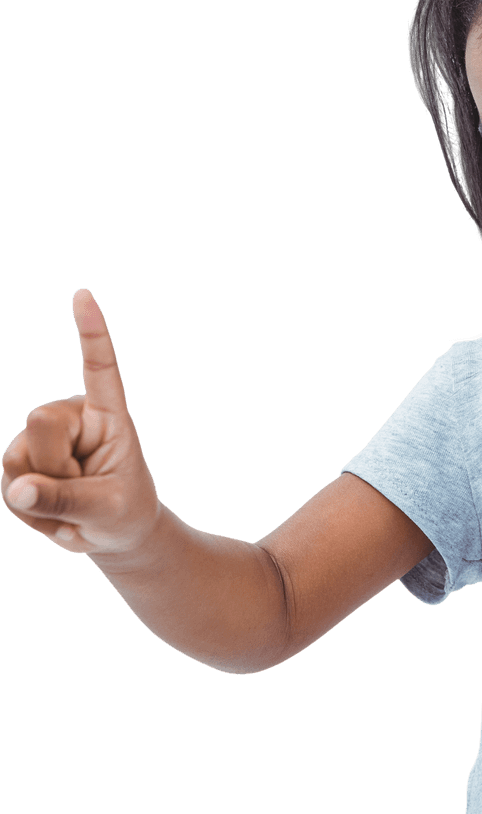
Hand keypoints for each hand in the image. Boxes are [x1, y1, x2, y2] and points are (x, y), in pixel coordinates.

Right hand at [1, 289, 161, 555]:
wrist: (111, 534)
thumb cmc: (123, 512)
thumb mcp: (107, 511)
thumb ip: (66, 500)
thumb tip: (18, 488)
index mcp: (109, 414)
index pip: (100, 367)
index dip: (90, 332)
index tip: (83, 294)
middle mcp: (72, 415)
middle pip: (40, 424)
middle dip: (56, 469)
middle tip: (84, 490)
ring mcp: (41, 436)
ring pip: (17, 459)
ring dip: (42, 497)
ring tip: (72, 504)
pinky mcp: (20, 458)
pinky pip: (8, 486)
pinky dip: (29, 512)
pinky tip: (52, 513)